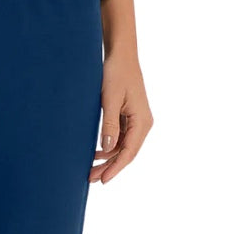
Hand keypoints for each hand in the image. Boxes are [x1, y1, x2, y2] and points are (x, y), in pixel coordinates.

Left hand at [89, 49, 152, 183]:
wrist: (120, 53)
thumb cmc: (116, 72)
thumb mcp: (110, 99)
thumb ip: (109, 124)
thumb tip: (108, 149)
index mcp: (142, 121)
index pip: (129, 152)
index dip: (115, 168)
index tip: (103, 180)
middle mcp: (142, 123)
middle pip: (126, 152)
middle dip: (109, 166)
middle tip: (91, 178)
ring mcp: (136, 119)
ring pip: (123, 145)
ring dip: (108, 157)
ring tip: (91, 167)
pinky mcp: (129, 114)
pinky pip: (121, 136)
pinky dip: (110, 145)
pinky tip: (97, 151)